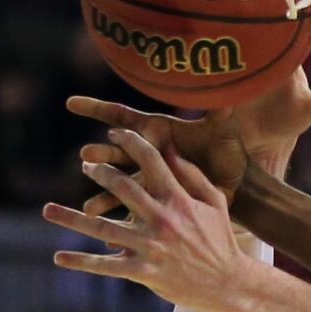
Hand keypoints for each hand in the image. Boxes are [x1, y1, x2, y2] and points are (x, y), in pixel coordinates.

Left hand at [43, 129, 251, 310]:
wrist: (226, 283)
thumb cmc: (220, 240)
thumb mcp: (214, 202)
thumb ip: (192, 175)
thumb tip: (170, 148)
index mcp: (179, 200)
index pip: (151, 162)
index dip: (131, 142)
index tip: (114, 133)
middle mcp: (161, 220)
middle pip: (122, 187)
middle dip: (100, 171)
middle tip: (86, 164)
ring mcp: (149, 247)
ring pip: (102, 227)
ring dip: (71, 218)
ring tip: (47, 209)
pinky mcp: (142, 271)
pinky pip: (105, 265)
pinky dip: (81, 262)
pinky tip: (59, 256)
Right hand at [71, 68, 310, 214]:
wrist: (277, 122)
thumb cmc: (284, 109)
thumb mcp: (304, 107)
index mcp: (204, 122)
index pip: (164, 115)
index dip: (130, 116)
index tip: (88, 110)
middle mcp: (187, 137)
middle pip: (142, 145)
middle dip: (114, 153)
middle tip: (84, 157)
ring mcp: (183, 154)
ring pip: (140, 170)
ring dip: (116, 182)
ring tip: (86, 195)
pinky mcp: (190, 169)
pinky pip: (154, 186)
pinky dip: (133, 198)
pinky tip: (106, 215)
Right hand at [71, 99, 249, 215]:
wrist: (240, 182)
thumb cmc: (229, 150)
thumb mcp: (223, 127)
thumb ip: (218, 106)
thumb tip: (219, 79)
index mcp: (159, 130)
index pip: (123, 116)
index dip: (97, 108)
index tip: (71, 104)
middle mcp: (149, 152)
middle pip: (119, 151)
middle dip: (103, 154)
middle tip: (87, 156)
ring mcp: (151, 175)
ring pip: (122, 182)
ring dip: (106, 192)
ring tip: (89, 207)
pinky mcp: (157, 197)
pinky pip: (134, 208)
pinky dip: (122, 218)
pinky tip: (109, 232)